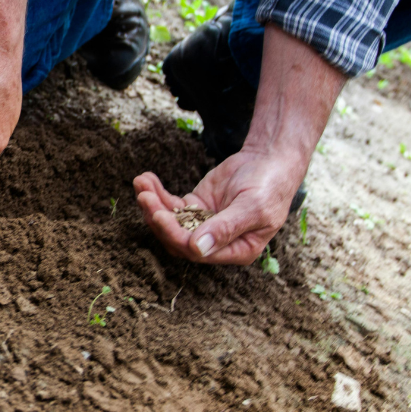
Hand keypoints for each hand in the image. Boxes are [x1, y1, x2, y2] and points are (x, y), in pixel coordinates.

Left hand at [133, 145, 303, 263]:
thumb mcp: (253, 207)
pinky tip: (146, 179)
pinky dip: (157, 193)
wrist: (270, 160)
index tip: (159, 215)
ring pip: (170, 221)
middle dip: (158, 218)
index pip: (197, 251)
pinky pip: (171, 204)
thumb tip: (198, 249)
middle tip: (144, 197)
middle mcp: (216, 242)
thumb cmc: (269, 186)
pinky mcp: (195, 206)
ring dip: (153, 204)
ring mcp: (203, 224)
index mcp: (236, 250)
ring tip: (141, 183)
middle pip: (177, 238)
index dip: (175, 235)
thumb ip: (226, 228)